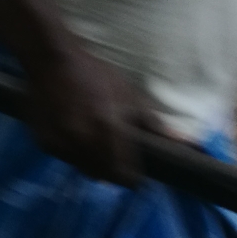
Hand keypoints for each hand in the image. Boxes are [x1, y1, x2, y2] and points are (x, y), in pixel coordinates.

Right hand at [23, 37, 157, 184]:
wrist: (51, 60)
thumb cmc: (95, 75)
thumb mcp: (129, 96)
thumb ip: (154, 126)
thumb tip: (192, 146)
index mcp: (110, 130)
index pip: (125, 175)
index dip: (132, 176)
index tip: (133, 172)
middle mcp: (84, 141)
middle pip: (104, 177)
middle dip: (111, 169)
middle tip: (112, 153)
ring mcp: (61, 143)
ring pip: (83, 169)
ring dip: (90, 162)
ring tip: (91, 141)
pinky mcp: (44, 143)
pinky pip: (64, 159)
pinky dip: (70, 153)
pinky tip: (71, 134)